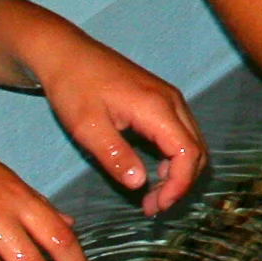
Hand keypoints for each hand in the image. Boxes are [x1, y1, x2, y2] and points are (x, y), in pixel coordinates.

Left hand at [32, 29, 207, 216]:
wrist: (65, 53)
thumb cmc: (73, 87)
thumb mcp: (87, 126)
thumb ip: (114, 155)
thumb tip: (140, 184)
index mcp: (156, 107)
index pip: (187, 153)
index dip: (179, 185)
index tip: (156, 207)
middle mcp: (171, 101)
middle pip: (196, 149)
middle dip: (180, 183)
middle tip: (153, 207)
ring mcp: (168, 98)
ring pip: (190, 142)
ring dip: (178, 172)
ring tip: (151, 196)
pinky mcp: (160, 99)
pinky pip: (180, 133)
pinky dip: (173, 157)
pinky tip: (151, 172)